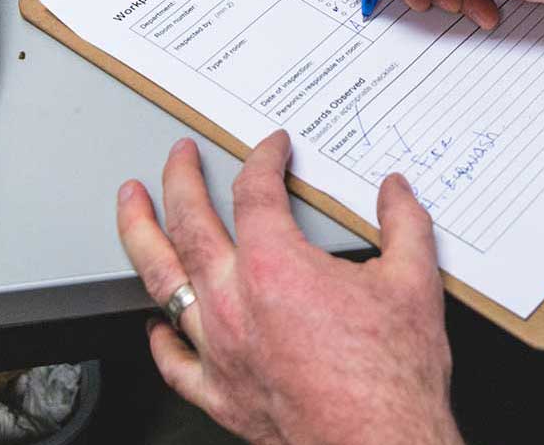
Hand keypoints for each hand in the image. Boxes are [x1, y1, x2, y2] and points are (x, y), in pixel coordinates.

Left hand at [114, 132, 462, 444]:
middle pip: (188, 224)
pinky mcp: (218, 394)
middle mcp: (233, 304)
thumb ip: (403, 226)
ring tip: (129, 207)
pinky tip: (156, 324)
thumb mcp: (414, 284)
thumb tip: (396, 193)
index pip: (255, 192)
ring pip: (162, 281)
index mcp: (275, 267)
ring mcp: (218, 351)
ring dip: (140, 235)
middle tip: (179, 157)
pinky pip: (174, 360)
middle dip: (180, 179)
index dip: (263, 158)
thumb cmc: (392, 380)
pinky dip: (160, 337)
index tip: (271, 148)